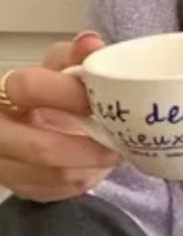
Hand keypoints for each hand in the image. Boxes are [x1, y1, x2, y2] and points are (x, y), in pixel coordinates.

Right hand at [0, 33, 121, 202]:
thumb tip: (92, 43)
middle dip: (87, 149)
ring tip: (112, 153)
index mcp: (0, 93)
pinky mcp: (24, 190)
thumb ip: (71, 57)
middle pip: (42, 149)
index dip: (67, 93)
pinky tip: (95, 166)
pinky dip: (85, 178)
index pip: (27, 88)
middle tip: (117, 145)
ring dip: (91, 167)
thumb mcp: (52, 70)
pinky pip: (62, 192)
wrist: (21, 127)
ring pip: (57, 176)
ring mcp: (6, 166)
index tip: (95, 99)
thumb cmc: (42, 95)